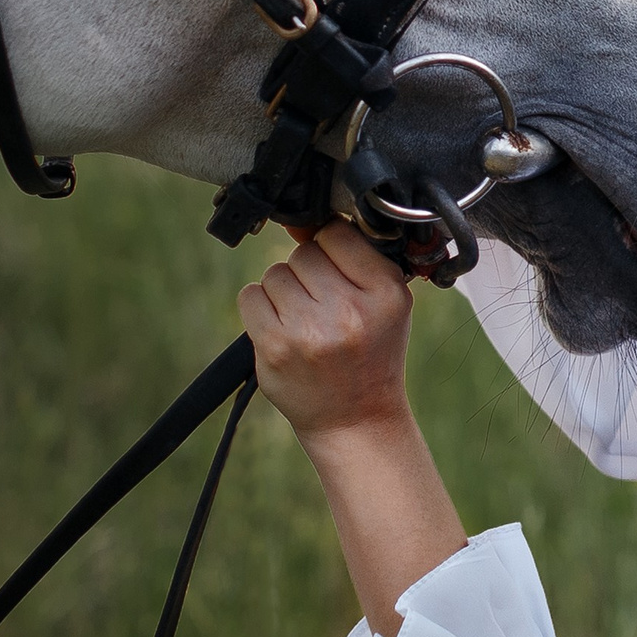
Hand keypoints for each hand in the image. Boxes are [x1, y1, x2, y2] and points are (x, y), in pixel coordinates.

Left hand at [240, 222, 466, 636]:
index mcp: (386, 292)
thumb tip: (298, 216)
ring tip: (305, 324)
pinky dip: (260, 310)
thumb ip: (351, 257)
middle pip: (302, 254)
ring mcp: (310, 331)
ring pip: (275, 275)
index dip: (332, 252)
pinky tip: (281, 332)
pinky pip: (251, 297)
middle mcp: (349, 310)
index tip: (338, 278)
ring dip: (283, 294)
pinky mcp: (275, 348)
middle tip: (322, 309)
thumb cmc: (371, 354)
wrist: (356, 420)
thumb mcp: (384, 302)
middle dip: (307, 276)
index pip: (336, 234)